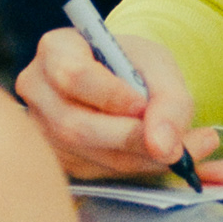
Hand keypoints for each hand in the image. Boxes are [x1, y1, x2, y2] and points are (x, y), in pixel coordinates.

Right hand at [15, 26, 217, 182]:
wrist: (121, 78)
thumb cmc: (133, 63)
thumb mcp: (158, 65)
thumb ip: (170, 101)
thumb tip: (164, 148)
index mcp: (56, 49)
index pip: (74, 75)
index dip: (111, 95)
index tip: (144, 105)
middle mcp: (37, 90)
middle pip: (76, 126)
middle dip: (131, 138)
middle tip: (179, 144)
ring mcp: (41, 128)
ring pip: (89, 156)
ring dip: (141, 158)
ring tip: (185, 150)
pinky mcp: (56, 158)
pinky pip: (97, 172)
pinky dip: (135, 167)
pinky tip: (160, 155)